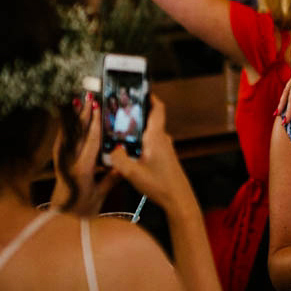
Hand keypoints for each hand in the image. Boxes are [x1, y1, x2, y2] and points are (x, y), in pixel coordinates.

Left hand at [52, 93, 119, 214]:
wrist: (59, 219)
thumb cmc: (81, 210)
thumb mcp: (99, 196)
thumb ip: (110, 179)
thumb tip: (124, 165)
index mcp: (82, 170)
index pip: (91, 142)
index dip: (95, 124)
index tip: (98, 107)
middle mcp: (69, 162)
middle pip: (78, 133)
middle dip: (83, 113)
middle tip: (88, 96)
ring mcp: (61, 160)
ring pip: (68, 134)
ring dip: (73, 116)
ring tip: (77, 100)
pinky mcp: (57, 161)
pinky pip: (62, 139)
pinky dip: (65, 127)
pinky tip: (66, 117)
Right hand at [107, 95, 192, 212]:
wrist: (178, 199)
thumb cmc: (159, 185)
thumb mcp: (131, 172)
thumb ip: (118, 158)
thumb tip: (112, 149)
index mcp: (156, 137)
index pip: (157, 108)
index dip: (150, 96)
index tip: (140, 90)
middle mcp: (163, 139)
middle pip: (151, 119)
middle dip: (137, 114)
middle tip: (121, 111)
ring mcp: (165, 148)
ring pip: (150, 132)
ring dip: (138, 130)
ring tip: (121, 132)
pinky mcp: (165, 157)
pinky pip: (151, 143)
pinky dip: (141, 142)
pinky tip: (130, 152)